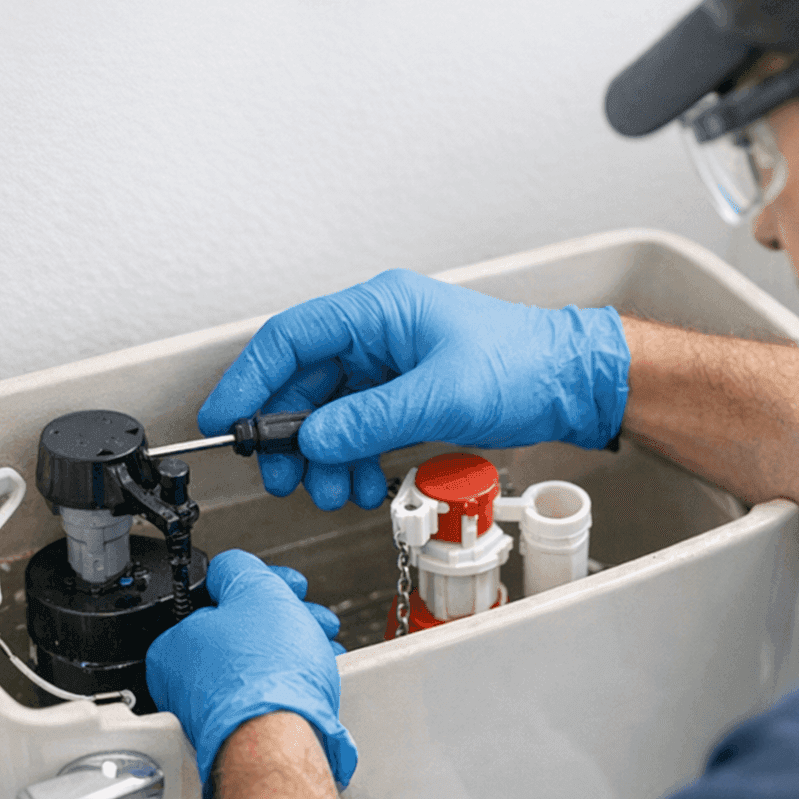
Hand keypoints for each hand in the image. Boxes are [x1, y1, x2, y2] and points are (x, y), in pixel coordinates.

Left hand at [145, 550, 355, 798]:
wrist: (282, 742)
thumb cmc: (265, 675)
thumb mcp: (256, 591)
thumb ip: (239, 569)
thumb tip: (231, 567)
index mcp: (173, 643)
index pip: (218, 599)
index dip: (263, 584)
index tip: (289, 585)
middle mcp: (185, 681)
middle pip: (242, 632)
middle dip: (286, 618)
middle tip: (311, 616)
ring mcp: (212, 711)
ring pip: (259, 663)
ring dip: (294, 647)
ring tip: (322, 646)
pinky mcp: (239, 732)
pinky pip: (267, 693)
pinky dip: (291, 679)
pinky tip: (314, 674)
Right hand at [197, 269, 629, 509]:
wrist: (571, 382)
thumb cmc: (523, 365)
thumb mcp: (442, 394)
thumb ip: (372, 419)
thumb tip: (315, 439)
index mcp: (378, 310)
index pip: (291, 338)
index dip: (250, 379)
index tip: (226, 419)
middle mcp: (377, 333)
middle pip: (304, 380)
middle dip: (288, 433)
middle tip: (282, 475)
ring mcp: (390, 364)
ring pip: (329, 411)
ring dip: (323, 454)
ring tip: (331, 488)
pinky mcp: (404, 393)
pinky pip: (359, 426)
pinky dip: (352, 456)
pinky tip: (359, 481)